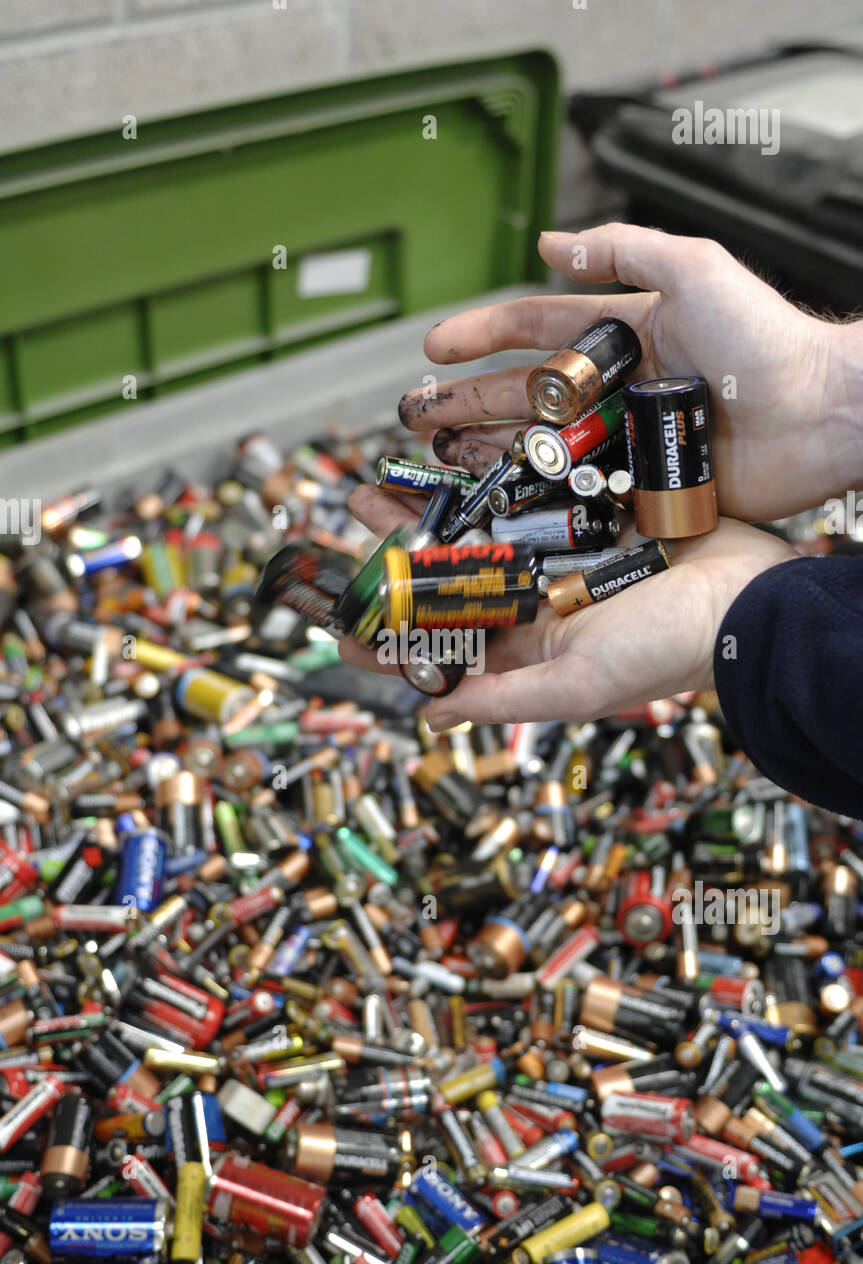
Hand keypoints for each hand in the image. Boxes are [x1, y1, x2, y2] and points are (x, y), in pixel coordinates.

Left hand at [339, 489, 795, 730]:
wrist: (748, 596)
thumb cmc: (667, 650)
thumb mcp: (578, 683)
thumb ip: (502, 696)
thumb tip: (427, 716)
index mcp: (529, 650)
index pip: (441, 646)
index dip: (389, 635)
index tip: (338, 621)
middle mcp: (536, 603)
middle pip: (446, 576)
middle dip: (395, 550)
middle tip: (350, 514)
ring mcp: (558, 555)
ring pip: (472, 527)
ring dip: (425, 506)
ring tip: (378, 480)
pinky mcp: (584, 512)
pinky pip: (520, 489)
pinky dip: (483, 474)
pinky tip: (447, 456)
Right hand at [397, 223, 861, 521]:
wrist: (819, 415)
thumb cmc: (766, 340)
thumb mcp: (694, 270)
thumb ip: (625, 250)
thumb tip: (553, 244)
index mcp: (626, 334)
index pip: (536, 328)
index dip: (483, 334)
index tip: (435, 345)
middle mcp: (618, 388)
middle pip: (523, 394)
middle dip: (465, 400)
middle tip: (415, 413)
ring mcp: (625, 440)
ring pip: (539, 447)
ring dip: (485, 450)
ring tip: (437, 456)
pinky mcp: (639, 487)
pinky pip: (575, 493)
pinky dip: (532, 498)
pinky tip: (492, 500)